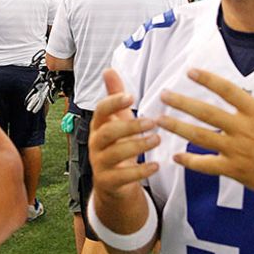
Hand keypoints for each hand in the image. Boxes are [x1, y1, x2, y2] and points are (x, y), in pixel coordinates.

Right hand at [88, 69, 159, 198]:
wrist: (112, 183)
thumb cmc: (117, 146)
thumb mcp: (117, 121)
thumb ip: (115, 97)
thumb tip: (109, 70)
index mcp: (98, 126)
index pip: (100, 111)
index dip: (113, 103)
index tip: (131, 96)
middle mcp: (95, 144)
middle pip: (106, 133)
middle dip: (129, 126)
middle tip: (152, 121)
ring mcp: (99, 163)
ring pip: (114, 154)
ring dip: (137, 145)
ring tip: (157, 139)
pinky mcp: (108, 182)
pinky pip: (122, 177)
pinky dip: (140, 171)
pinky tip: (156, 165)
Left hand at [157, 66, 253, 204]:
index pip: (227, 91)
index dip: (208, 80)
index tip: (190, 71)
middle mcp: (243, 129)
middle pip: (207, 112)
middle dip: (183, 103)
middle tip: (163, 94)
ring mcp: (237, 150)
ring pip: (201, 136)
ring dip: (178, 127)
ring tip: (160, 120)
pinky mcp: (234, 169)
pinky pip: (207, 165)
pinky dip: (190, 161)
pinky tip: (176, 156)